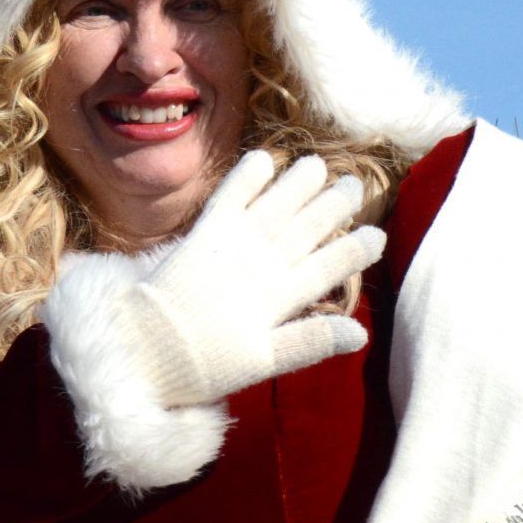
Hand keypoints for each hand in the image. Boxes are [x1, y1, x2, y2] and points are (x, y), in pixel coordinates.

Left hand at [119, 151, 386, 406]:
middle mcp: (261, 264)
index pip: (329, 267)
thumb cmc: (203, 364)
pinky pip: (229, 198)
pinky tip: (263, 158)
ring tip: (317, 165)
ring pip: (276, 206)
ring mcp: (232, 245)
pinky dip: (245, 177)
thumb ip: (310, 342)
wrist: (143, 350)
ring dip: (298, 183)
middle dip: (334, 204)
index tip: (378, 235)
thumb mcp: (262, 363)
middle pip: (307, 227)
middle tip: (355, 184)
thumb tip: (361, 334)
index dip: (355, 250)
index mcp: (280, 297)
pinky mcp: (202, 234)